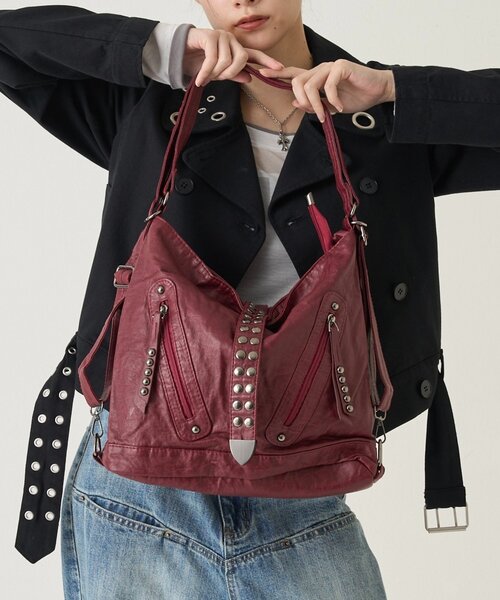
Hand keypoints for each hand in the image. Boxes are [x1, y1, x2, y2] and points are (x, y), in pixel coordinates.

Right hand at [183, 28, 284, 86]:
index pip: (255, 55)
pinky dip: (206, 72)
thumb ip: (234, 75)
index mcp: (236, 50)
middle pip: (242, 58)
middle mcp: (231, 41)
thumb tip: (250, 78)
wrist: (179, 55)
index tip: (279, 68)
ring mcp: (221, 36)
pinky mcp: (209, 36)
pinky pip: (213, 58)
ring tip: (205, 78)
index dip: (267, 61)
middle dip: (231, 73)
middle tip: (220, 79)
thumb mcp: (218, 74)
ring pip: (227, 60)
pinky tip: (200, 80)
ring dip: (216, 73)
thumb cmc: (199, 63)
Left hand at [258, 59, 395, 121]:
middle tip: (315, 114)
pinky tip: (340, 107)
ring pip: (309, 84)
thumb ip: (313, 104)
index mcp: (316, 77)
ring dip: (315, 104)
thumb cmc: (355, 97)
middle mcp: (320, 69)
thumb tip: (295, 101)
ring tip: (326, 114)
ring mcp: (330, 67)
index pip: (293, 74)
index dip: (278, 73)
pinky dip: (332, 100)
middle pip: (297, 81)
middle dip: (302, 101)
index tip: (263, 74)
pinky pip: (328, 85)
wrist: (377, 91)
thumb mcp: (330, 106)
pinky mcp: (341, 66)